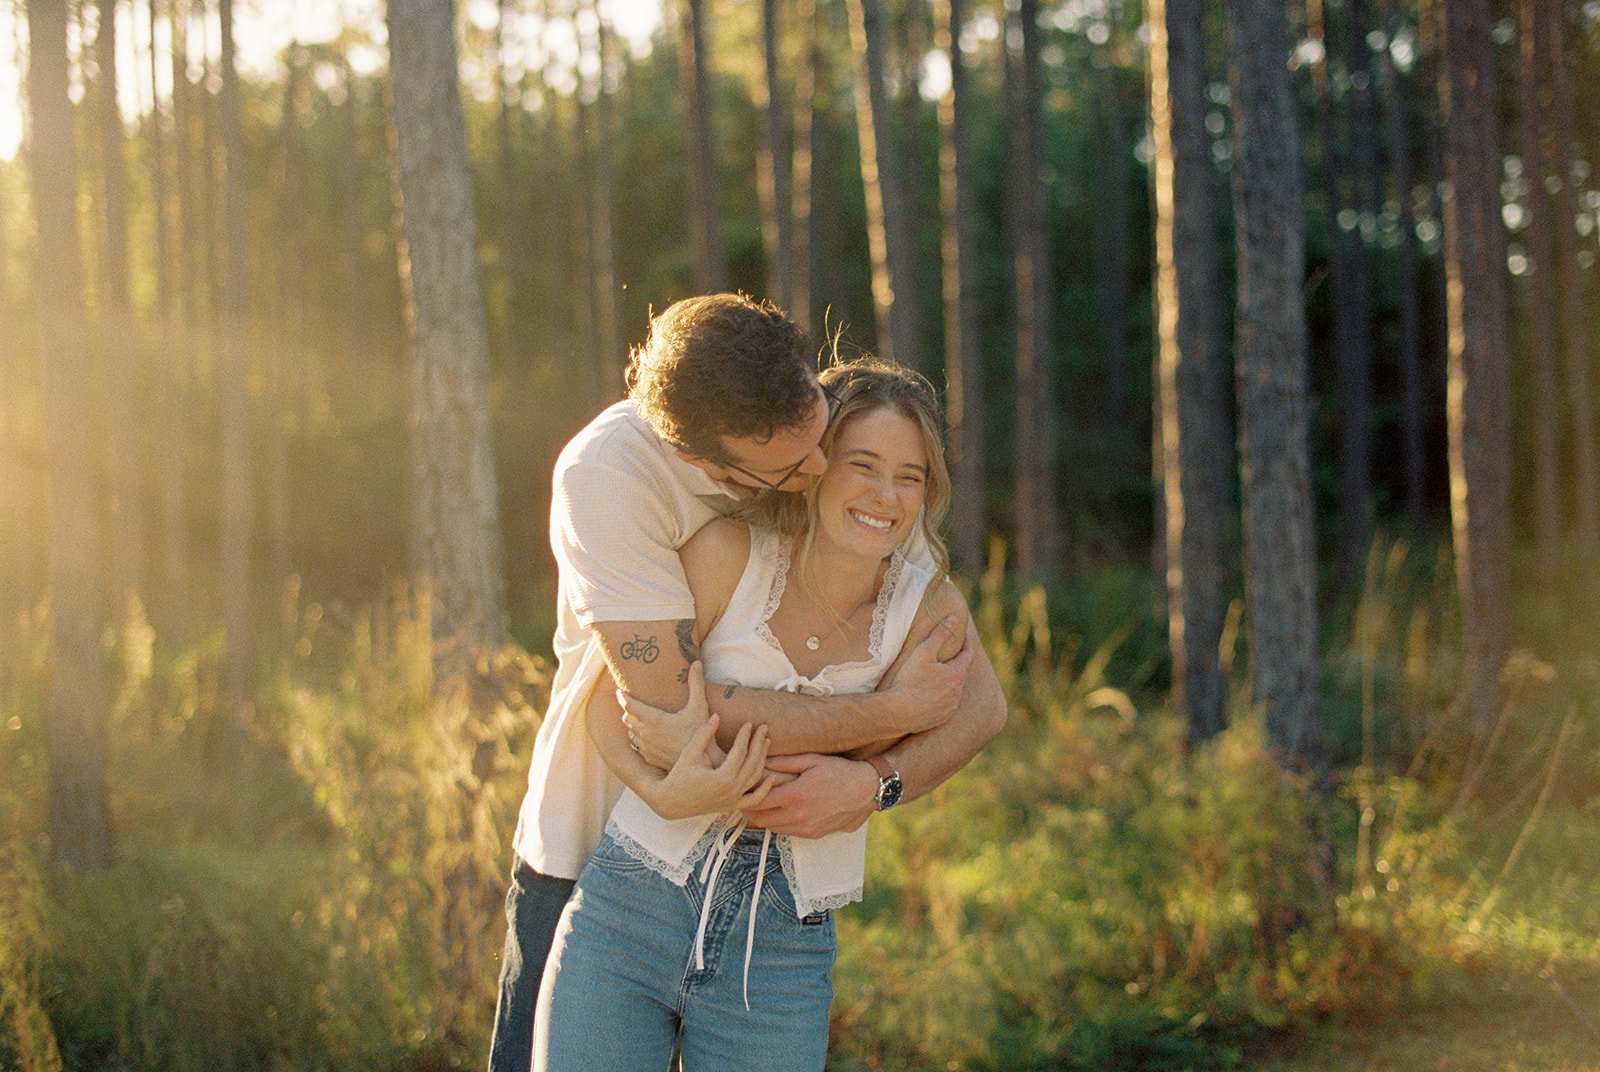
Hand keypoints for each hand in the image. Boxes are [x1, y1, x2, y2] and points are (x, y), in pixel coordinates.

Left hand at [619, 661, 712, 768]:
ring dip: (633, 726)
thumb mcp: (699, 706)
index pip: (629, 706)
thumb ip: (696, 683)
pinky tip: (648, 738)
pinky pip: (637, 747)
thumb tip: (696, 663)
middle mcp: (646, 733)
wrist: (703, 761)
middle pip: (627, 719)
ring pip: (631, 733)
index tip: (619, 692)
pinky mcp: (649, 758)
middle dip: (628, 711)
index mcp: (654, 719)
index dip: (622, 697)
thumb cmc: (700, 732)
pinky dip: (639, 740)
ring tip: (639, 721)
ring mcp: (646, 748)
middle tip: (632, 705)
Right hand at [647, 716, 776, 821]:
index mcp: (722, 778)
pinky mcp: (732, 806)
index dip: (745, 736)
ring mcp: (733, 800)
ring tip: (766, 742)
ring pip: (755, 778)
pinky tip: (771, 776)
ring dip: (763, 759)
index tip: (749, 723)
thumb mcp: (689, 753)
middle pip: (752, 763)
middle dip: (758, 743)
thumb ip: (704, 734)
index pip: (740, 752)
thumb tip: (717, 716)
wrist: (670, 802)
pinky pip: (754, 800)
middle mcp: (731, 791)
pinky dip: (765, 789)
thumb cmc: (678, 775)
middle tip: (763, 727)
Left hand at [741, 754, 878, 838]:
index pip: (759, 802)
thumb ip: (785, 762)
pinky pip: (787, 832)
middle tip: (743, 799)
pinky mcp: (813, 834)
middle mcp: (799, 816)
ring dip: (763, 819)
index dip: (745, 797)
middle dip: (749, 811)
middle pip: (761, 820)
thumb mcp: (812, 760)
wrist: (866, 791)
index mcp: (796, 796)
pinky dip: (778, 823)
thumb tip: (762, 761)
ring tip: (758, 805)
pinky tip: (779, 811)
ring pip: (773, 828)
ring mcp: (806, 828)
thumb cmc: (839, 771)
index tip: (739, 790)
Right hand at [884, 617, 973, 734]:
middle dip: (956, 663)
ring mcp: (951, 707)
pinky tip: (930, 695)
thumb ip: (940, 634)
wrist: (898, 712)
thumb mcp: (924, 652)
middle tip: (947, 655)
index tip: (962, 637)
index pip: (968, 655)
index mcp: (957, 675)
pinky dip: (942, 697)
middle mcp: (958, 693)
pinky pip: (946, 705)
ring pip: (954, 690)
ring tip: (937, 676)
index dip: (966, 644)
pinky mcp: (942, 718)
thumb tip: (955, 618)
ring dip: (949, 682)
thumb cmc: (910, 680)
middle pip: (961, 672)